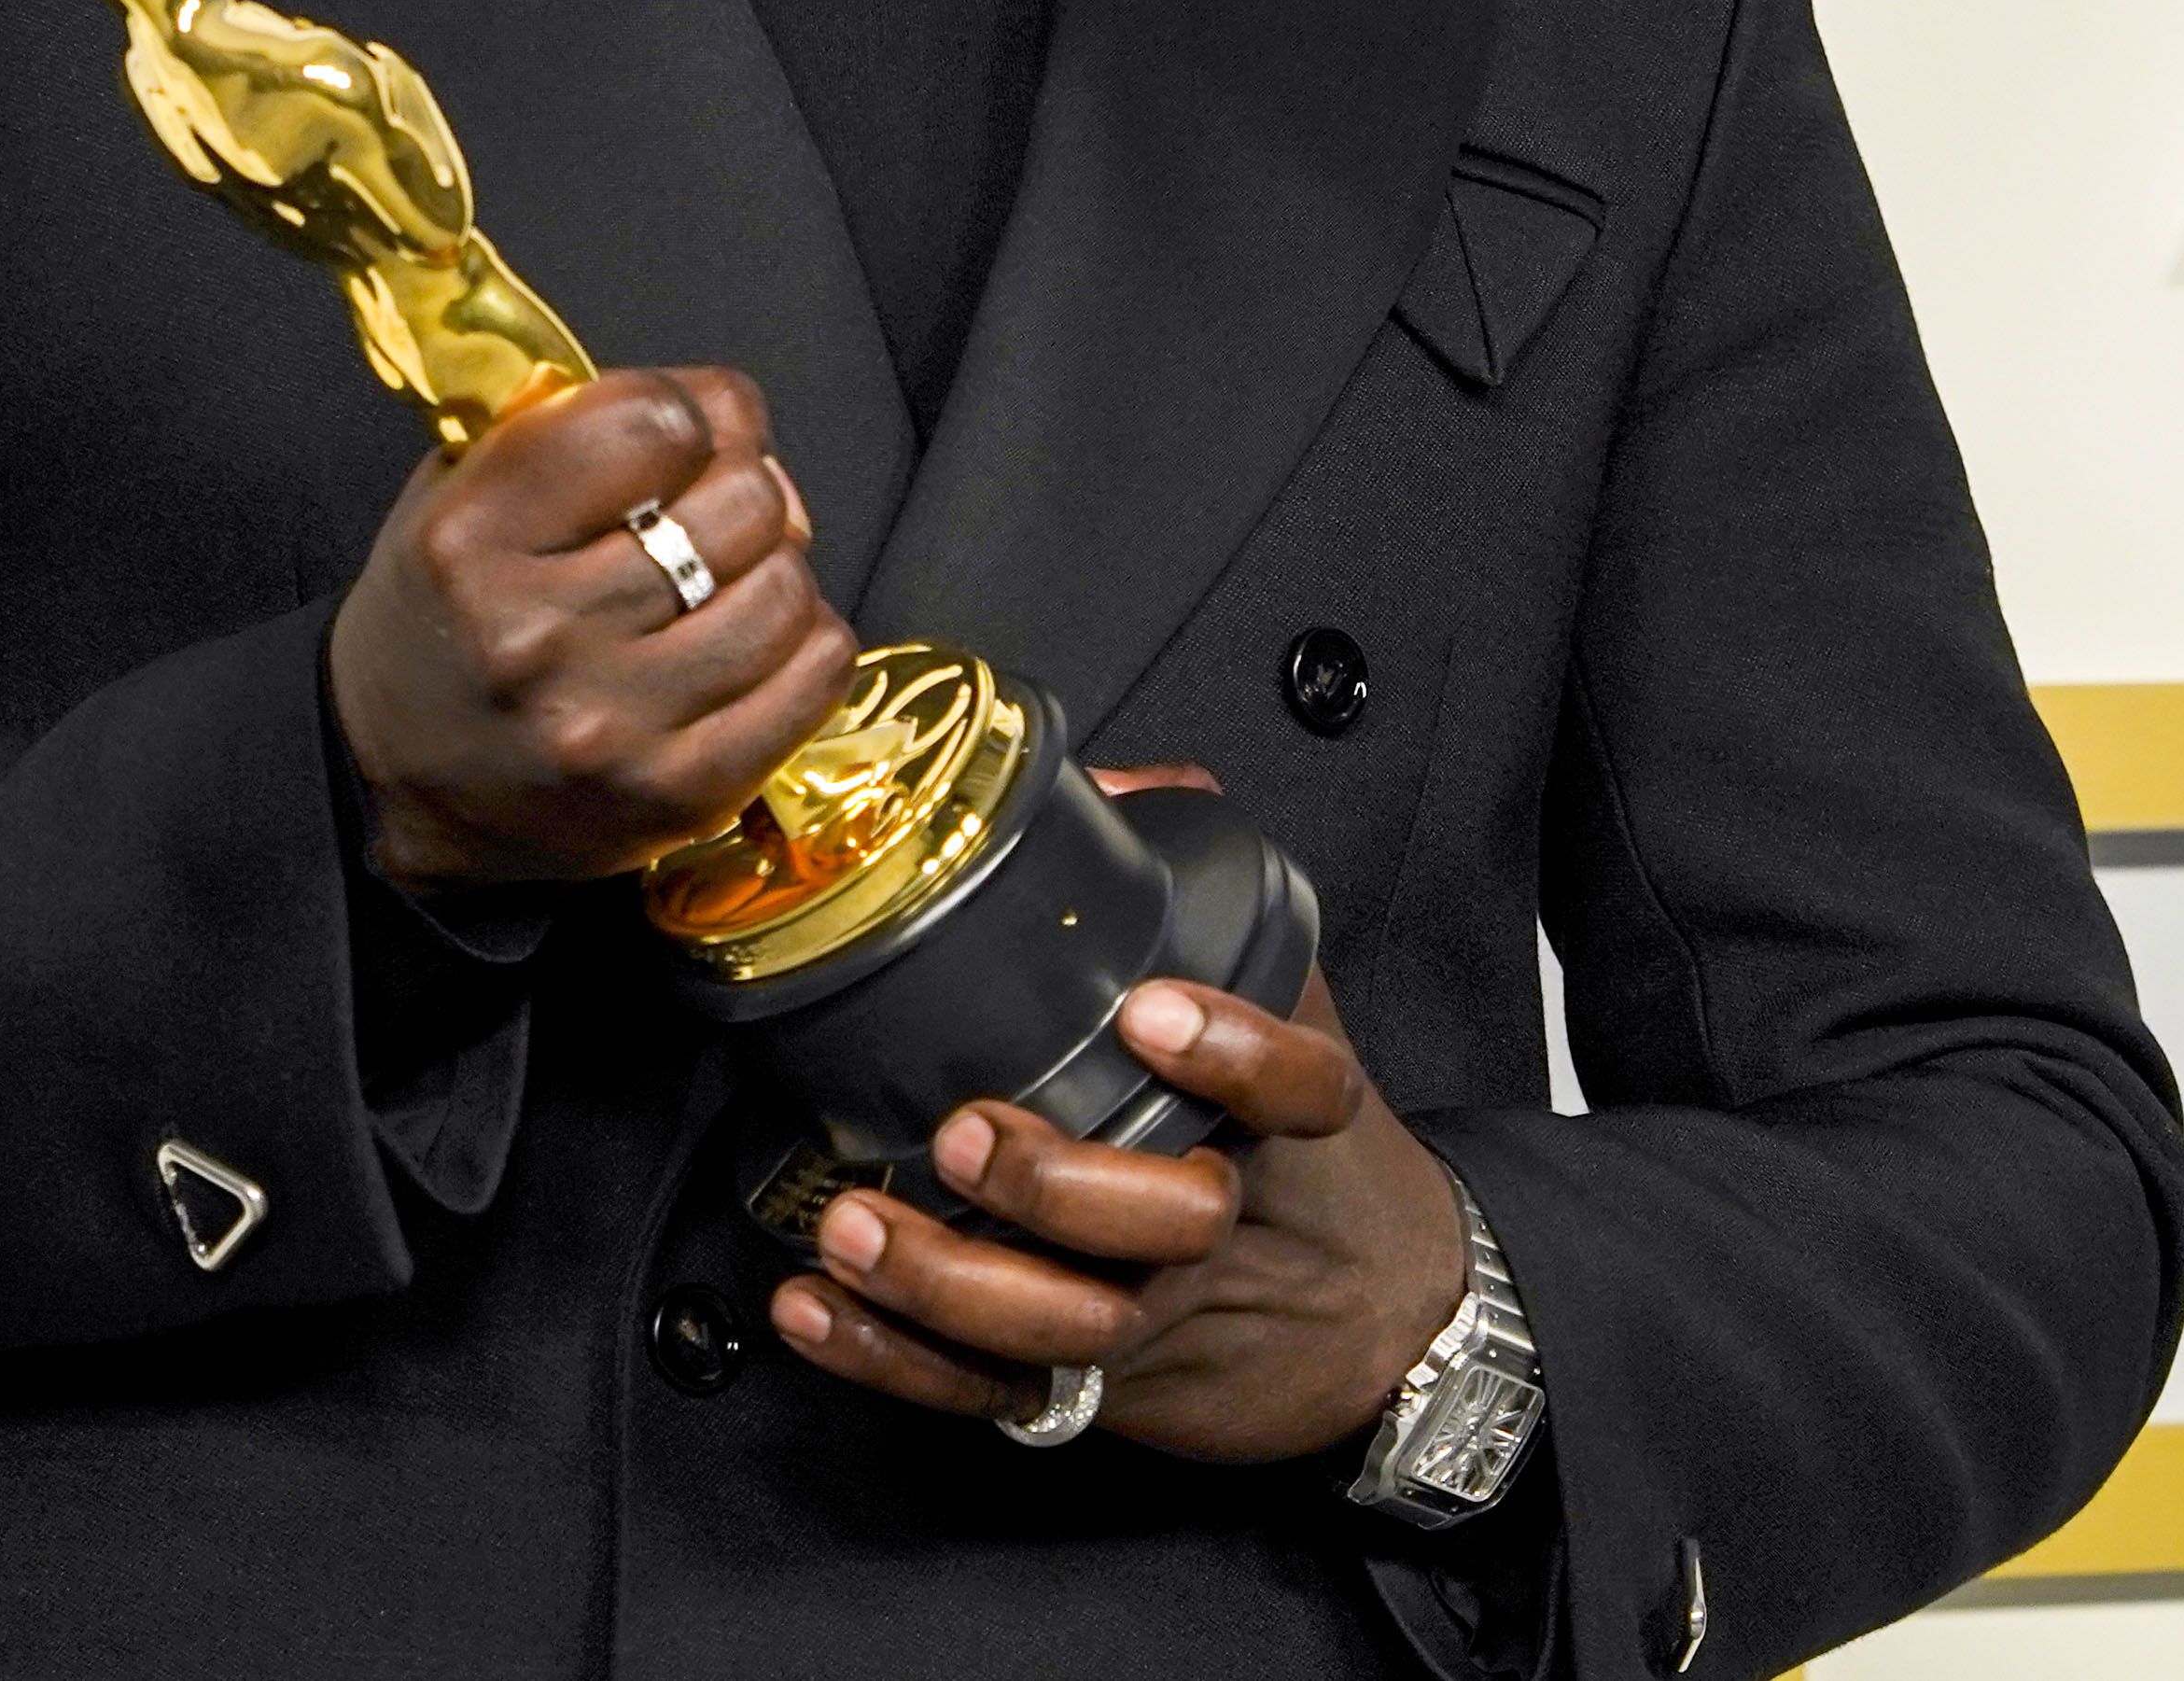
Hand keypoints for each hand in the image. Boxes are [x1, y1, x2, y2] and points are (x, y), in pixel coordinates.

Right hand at [327, 366, 859, 891]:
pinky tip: (751, 648)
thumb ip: (574, 421)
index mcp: (470, 538)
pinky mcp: (675, 796)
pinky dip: (804, 645)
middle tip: (706, 516)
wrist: (390, 788)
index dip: (689, 413)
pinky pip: (814, 676)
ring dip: (773, 573)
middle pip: (741, 502)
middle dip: (738, 491)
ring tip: (722, 587)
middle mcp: (536, 634)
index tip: (673, 440)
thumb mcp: (458, 488)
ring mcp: (608, 725)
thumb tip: (735, 419)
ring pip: (786, 591)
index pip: (656, 420)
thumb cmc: (442, 619)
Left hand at [765, 937, 1469, 1465]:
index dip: (1235, 1053)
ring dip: (947, 1285)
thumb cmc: (1295, 1149)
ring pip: (1068, 1331)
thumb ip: (1202, 892)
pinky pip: (992, 1397)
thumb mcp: (1286, 1007)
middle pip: (1170, 1226)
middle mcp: (1226, 1225)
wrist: (1369, 1317)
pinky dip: (891, 1361)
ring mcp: (1159, 1316)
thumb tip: (1113, 786)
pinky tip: (814, 1308)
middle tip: (963, 1134)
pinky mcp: (1096, 1389)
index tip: (1149, 1010)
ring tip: (856, 1227)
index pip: (1299, 1090)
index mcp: (1290, 1128)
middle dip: (1059, 1189)